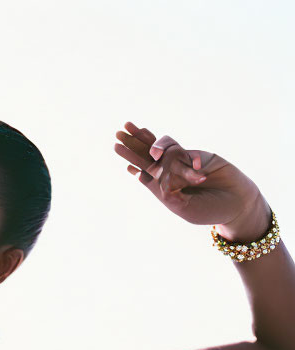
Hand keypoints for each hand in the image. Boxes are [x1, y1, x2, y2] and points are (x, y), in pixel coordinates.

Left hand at [114, 121, 268, 239]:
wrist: (237, 203)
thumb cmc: (210, 211)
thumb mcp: (185, 209)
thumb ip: (168, 195)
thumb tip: (149, 177)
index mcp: (164, 188)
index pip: (144, 171)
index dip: (132, 160)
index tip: (118, 148)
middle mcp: (172, 173)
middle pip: (149, 155)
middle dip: (133, 143)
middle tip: (118, 132)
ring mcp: (184, 162)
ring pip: (164, 147)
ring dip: (151, 142)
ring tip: (141, 141)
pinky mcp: (197, 155)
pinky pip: (181, 150)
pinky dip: (178, 155)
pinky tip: (183, 168)